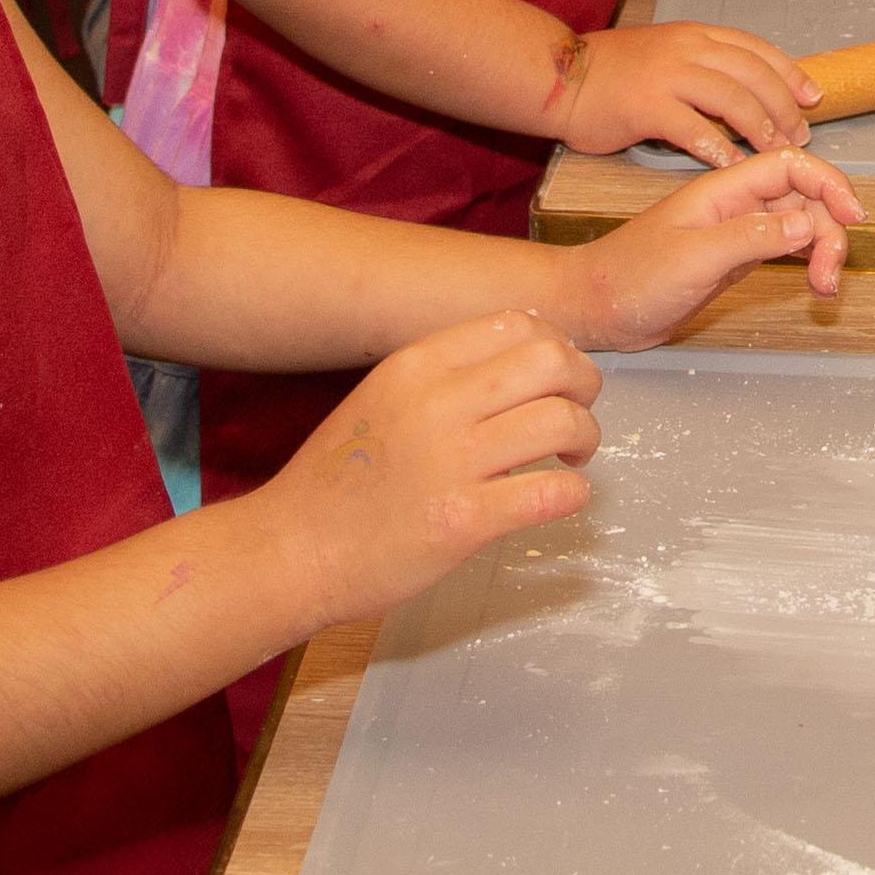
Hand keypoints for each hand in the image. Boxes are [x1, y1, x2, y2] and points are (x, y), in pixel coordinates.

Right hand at [259, 310, 607, 617]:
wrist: (290, 550)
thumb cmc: (336, 481)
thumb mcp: (381, 398)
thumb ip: (440, 376)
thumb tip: (517, 356)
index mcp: (415, 366)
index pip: (517, 324)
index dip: (555, 347)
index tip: (557, 377)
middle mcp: (435, 403)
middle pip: (552, 362)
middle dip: (584, 384)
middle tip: (577, 413)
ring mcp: (451, 463)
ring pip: (562, 421)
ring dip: (585, 437)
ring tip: (570, 458)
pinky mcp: (462, 521)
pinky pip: (552, 493)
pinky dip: (573, 493)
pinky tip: (560, 497)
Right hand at [552, 18, 818, 163]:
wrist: (559, 77)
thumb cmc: (612, 72)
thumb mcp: (665, 52)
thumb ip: (702, 64)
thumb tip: (747, 87)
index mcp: (695, 35)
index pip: (756, 49)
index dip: (789, 73)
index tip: (813, 97)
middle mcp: (686, 49)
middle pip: (753, 74)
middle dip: (784, 106)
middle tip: (800, 134)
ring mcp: (667, 76)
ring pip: (732, 99)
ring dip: (761, 128)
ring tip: (777, 152)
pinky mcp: (646, 106)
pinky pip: (695, 130)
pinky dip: (721, 150)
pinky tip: (736, 167)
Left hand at [565, 146, 862, 341]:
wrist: (596, 308)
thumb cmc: (633, 278)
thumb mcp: (694, 257)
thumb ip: (750, 237)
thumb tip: (806, 222)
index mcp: (722, 190)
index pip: (789, 166)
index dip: (829, 182)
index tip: (854, 215)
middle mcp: (735, 204)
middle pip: (803, 198)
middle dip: (829, 229)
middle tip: (830, 275)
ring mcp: (736, 230)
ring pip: (799, 225)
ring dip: (821, 250)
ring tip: (822, 288)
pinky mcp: (735, 257)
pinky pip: (785, 247)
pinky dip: (806, 261)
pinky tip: (812, 282)